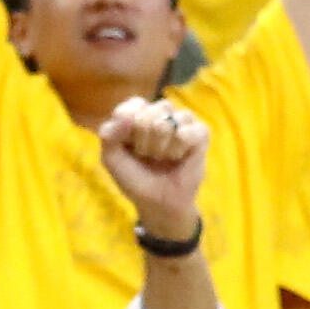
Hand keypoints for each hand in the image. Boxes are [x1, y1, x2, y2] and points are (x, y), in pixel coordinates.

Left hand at [98, 96, 209, 238]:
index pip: (133, 105)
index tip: (129, 147)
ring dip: (160, 148)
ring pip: (167, 122)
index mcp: (138, 113)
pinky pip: (188, 131)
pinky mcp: (201, 133)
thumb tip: (126, 116)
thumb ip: (109, 134)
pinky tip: (178, 157)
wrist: (159, 203)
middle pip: (148, 114)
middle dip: (143, 143)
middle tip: (148, 156)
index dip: (128, 130)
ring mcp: (182, 121)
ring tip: (162, 158)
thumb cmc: (135, 178)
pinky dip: (178, 148)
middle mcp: (161, 112)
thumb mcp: (112, 159)